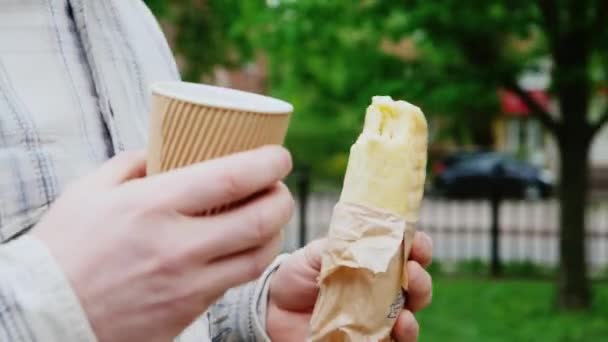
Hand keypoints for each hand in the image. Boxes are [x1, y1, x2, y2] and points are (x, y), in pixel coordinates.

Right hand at [33, 146, 293, 341]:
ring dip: (274, 233)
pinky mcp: (189, 311)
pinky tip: (238, 248)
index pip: (233, 178)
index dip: (268, 163)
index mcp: (153, 207)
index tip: (279, 156)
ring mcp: (188, 284)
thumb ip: (133, 164)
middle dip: (283, 198)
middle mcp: (179, 247)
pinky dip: (245, 261)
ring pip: (258, 257)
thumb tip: (163, 152)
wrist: (45, 315)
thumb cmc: (64, 249)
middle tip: (279, 187)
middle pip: (261, 220)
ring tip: (268, 218)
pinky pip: (233, 283)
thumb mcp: (91, 191)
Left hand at [267, 232, 432, 340]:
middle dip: (421, 278)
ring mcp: (377, 319)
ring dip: (415, 309)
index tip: (418, 242)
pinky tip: (399, 327)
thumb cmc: (296, 277)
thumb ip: (339, 245)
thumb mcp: (314, 254)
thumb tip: (362, 238)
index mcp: (374, 264)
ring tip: (407, 306)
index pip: (406, 253)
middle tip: (413, 272)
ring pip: (410, 317)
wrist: (272, 310)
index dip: (418, 246)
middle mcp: (382, 292)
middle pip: (416, 287)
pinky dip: (402, 335)